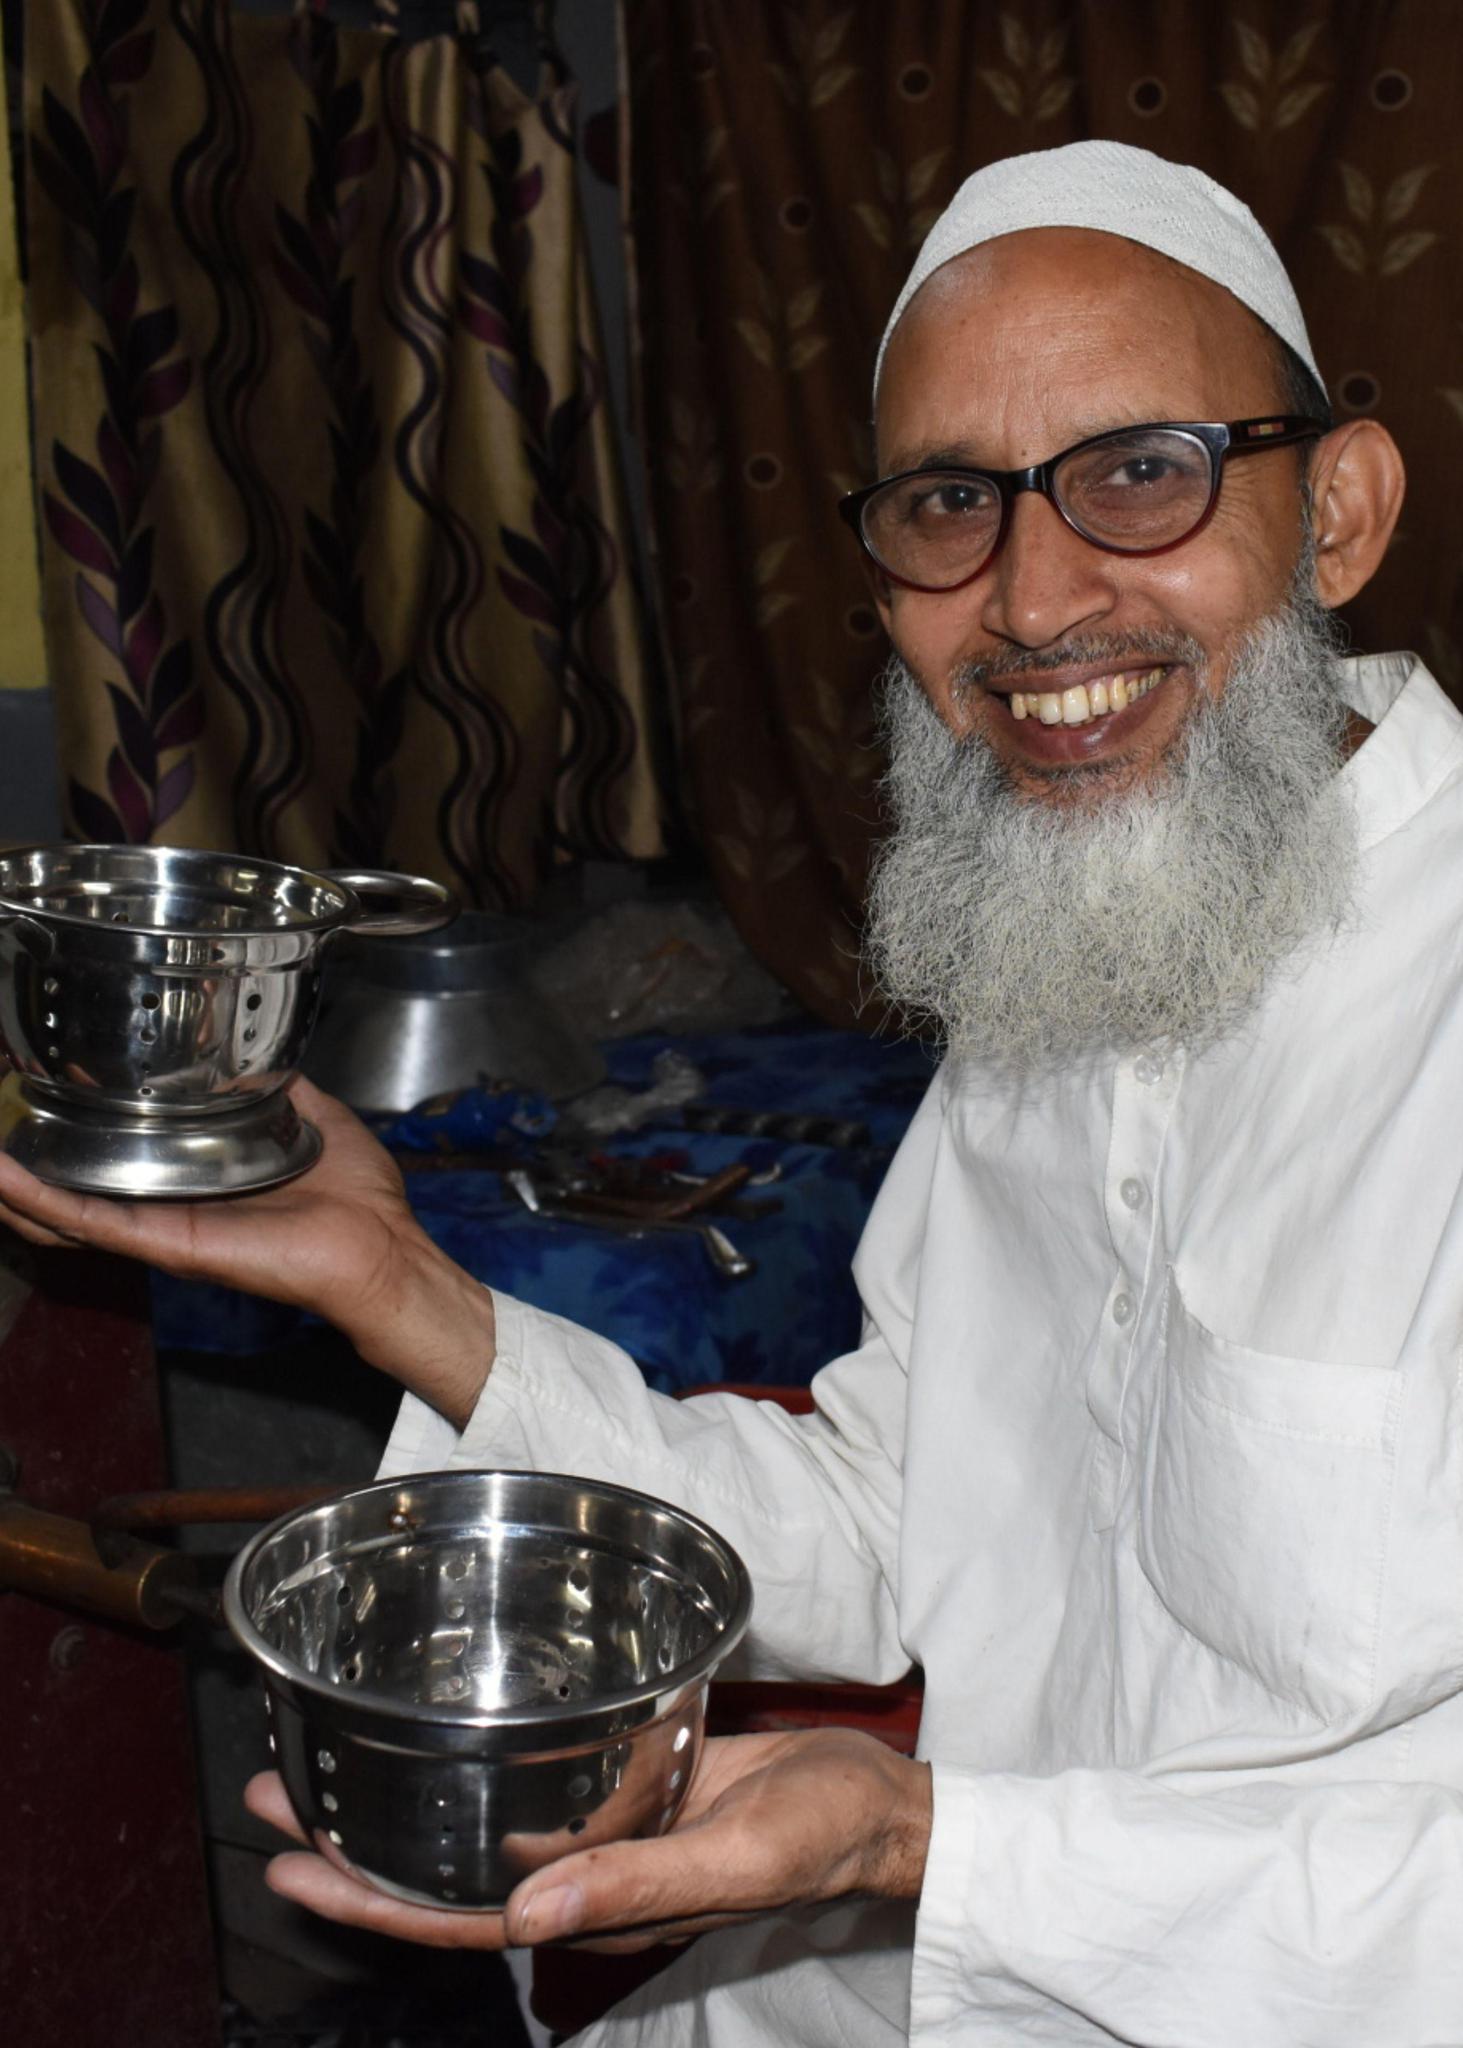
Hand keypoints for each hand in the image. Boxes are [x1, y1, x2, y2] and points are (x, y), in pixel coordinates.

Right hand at [0, 1076, 493, 1423]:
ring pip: (70, 1209)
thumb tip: (256, 1058)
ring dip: (17, 1185)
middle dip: (28, 1163)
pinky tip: (5, 1180)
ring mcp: (165, 1227)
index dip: (80, 1130)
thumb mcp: (314, 1120)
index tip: (47, 1092)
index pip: (123, 1158)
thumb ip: (278, 1090)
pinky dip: (44, 1201)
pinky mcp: (171, 1243)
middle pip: (80, 1189)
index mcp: (199, 1180)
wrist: (380, 1249)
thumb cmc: (358, 1202)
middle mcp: (172, 1206)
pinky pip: (95, 1224)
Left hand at [245, 1727, 931, 1952]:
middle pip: (447, 1878)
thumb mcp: (740, 1856)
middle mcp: (588, 1879)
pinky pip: (536, 1787)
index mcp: (602, 1909)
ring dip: (404, 1806)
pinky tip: (449, 1736)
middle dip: (357, 1851)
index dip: (370, 1902)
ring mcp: (606, 1836)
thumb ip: (637, 1882)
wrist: (882, 1804)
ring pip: (481, 1830)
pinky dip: (477, 1767)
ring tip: (331, 1764)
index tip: (290, 1863)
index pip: (458, 1921)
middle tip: (275, 1797)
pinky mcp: (631, 1787)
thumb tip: (521, 1917)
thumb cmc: (824, 1831)